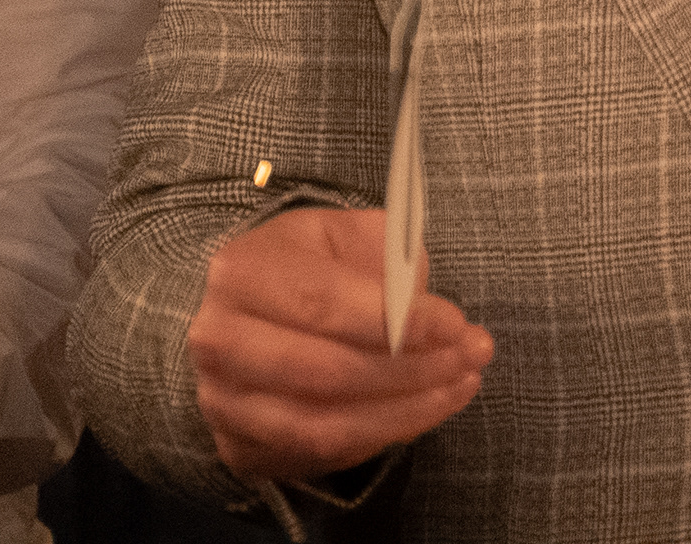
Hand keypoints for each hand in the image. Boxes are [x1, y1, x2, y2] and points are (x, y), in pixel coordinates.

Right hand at [187, 206, 490, 486]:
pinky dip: (382, 435)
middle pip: (324, 371)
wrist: (257, 310)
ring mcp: (223, 401)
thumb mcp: (351, 235)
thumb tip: (421, 308)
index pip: (321, 303)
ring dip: (406, 411)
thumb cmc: (315, 265)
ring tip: (461, 384)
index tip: (455, 324)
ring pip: (323, 425)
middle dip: (411, 369)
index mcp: (241, 272)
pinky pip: (320, 454)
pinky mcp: (239, 446)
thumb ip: (388, 260)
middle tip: (470, 357)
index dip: (393, 320)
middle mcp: (219, 341)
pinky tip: (426, 409)